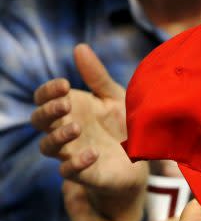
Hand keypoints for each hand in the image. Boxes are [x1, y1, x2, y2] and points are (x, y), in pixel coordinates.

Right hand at [31, 43, 146, 220]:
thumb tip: (79, 47)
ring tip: (77, 128)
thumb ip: (97, 77)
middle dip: (48, 111)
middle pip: (39, 121)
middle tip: (66, 104)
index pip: (43, 98)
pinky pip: (68, 171)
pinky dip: (75, 163)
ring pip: (47, 147)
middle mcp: (65, 129)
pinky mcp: (85, 173)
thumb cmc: (123, 124)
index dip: (48, 91)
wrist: (143, 158)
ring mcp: (71, 152)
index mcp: (71, 108)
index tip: (65, 84)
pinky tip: (92, 154)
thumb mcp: (115, 97)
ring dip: (58, 136)